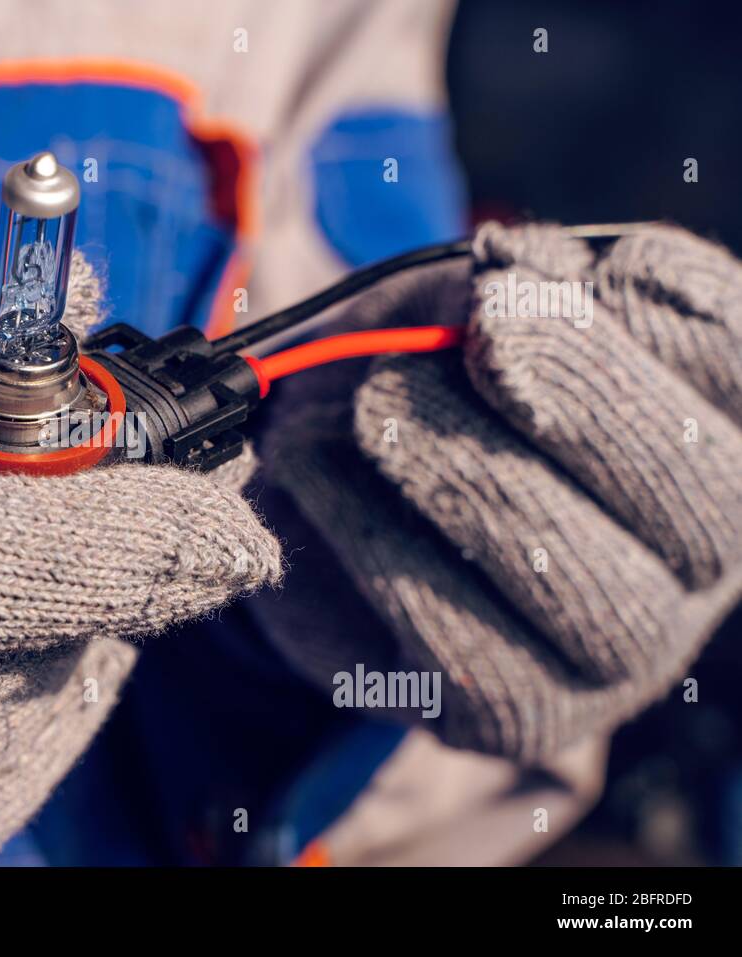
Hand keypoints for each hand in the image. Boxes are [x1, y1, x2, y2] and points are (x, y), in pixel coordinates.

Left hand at [264, 223, 741, 760]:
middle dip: (581, 392)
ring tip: (373, 403)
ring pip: (581, 576)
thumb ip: (502, 286)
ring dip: (463, 469)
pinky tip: (312, 473)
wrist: (328, 504)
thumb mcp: (454, 305)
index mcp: (712, 426)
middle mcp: (699, 553)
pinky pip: (459, 642)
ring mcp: (620, 651)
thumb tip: (512, 280)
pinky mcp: (516, 714)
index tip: (559, 271)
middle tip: (482, 332)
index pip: (733, 358)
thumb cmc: (417, 382)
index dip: (670, 310)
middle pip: (699, 486)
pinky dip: (377, 543)